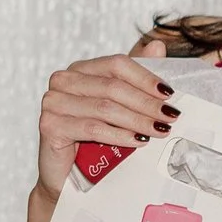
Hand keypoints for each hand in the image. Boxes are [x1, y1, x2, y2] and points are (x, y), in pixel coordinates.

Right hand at [34, 38, 178, 199]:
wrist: (73, 177)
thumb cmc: (99, 140)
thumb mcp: (123, 107)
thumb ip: (138, 77)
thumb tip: (157, 44)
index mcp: (81, 69)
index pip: (117, 64)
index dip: (145, 77)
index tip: (170, 94)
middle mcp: (64, 80)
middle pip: (113, 86)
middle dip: (146, 103)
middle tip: (171, 116)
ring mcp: (53, 101)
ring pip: (105, 108)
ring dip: (138, 120)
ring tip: (161, 130)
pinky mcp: (49, 125)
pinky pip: (92, 128)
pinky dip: (119, 135)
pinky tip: (139, 142)